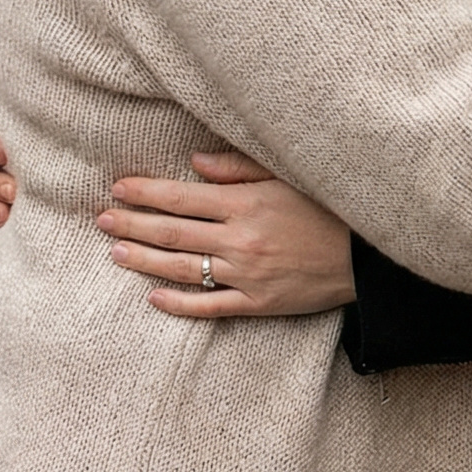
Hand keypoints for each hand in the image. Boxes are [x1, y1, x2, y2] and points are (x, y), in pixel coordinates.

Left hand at [98, 149, 354, 318]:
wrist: (369, 257)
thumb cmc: (329, 209)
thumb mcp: (288, 177)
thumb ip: (239, 169)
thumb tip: (193, 164)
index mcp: (246, 204)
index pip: (181, 198)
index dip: (145, 193)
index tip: (118, 188)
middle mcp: (240, 240)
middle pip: (173, 233)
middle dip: (132, 224)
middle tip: (102, 219)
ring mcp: (247, 274)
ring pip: (182, 270)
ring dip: (144, 260)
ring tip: (116, 252)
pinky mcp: (259, 303)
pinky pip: (209, 306)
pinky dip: (178, 304)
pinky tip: (153, 297)